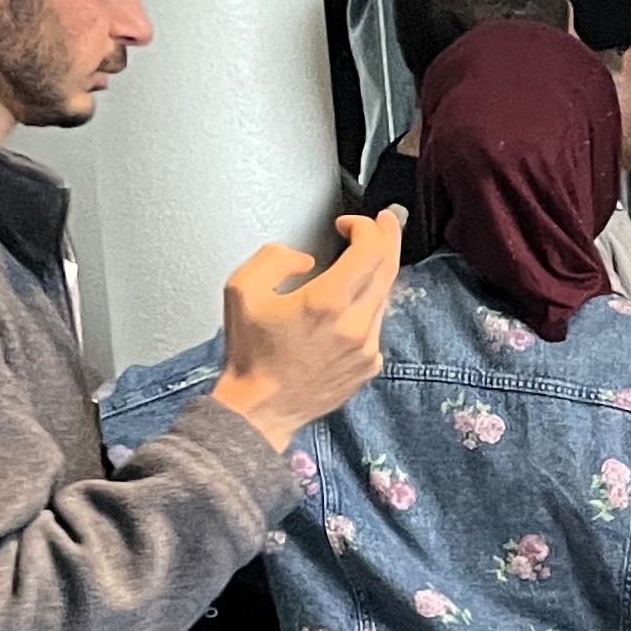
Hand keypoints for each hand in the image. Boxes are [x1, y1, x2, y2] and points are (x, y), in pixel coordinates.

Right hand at [210, 210, 400, 449]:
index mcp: (326, 303)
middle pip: (388, 270)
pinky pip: (376, 325)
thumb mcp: (241, 289)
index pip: (370, 251)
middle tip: (387, 222)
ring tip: (367, 257)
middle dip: (389, 239)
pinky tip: (349, 305)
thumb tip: (305, 260)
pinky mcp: (369, 365)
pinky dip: (367, 307)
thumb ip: (273, 258)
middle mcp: (355, 325)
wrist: (260, 408)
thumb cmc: (250, 353)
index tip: (348, 224)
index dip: (366, 228)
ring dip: (377, 273)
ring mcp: (367, 348)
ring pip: (384, 298)